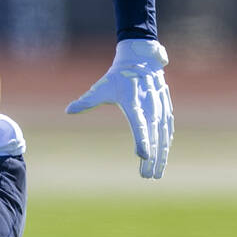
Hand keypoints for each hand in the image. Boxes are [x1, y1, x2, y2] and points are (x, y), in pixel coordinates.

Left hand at [66, 39, 173, 178]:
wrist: (140, 59)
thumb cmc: (117, 76)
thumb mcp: (101, 88)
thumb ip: (86, 101)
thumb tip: (68, 110)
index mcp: (134, 104)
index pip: (139, 126)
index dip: (142, 141)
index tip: (143, 157)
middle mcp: (150, 108)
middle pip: (154, 137)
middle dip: (152, 159)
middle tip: (148, 177)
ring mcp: (160, 108)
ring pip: (163, 136)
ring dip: (161, 155)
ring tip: (156, 173)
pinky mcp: (165, 108)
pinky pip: (168, 128)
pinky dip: (166, 142)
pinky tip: (164, 154)